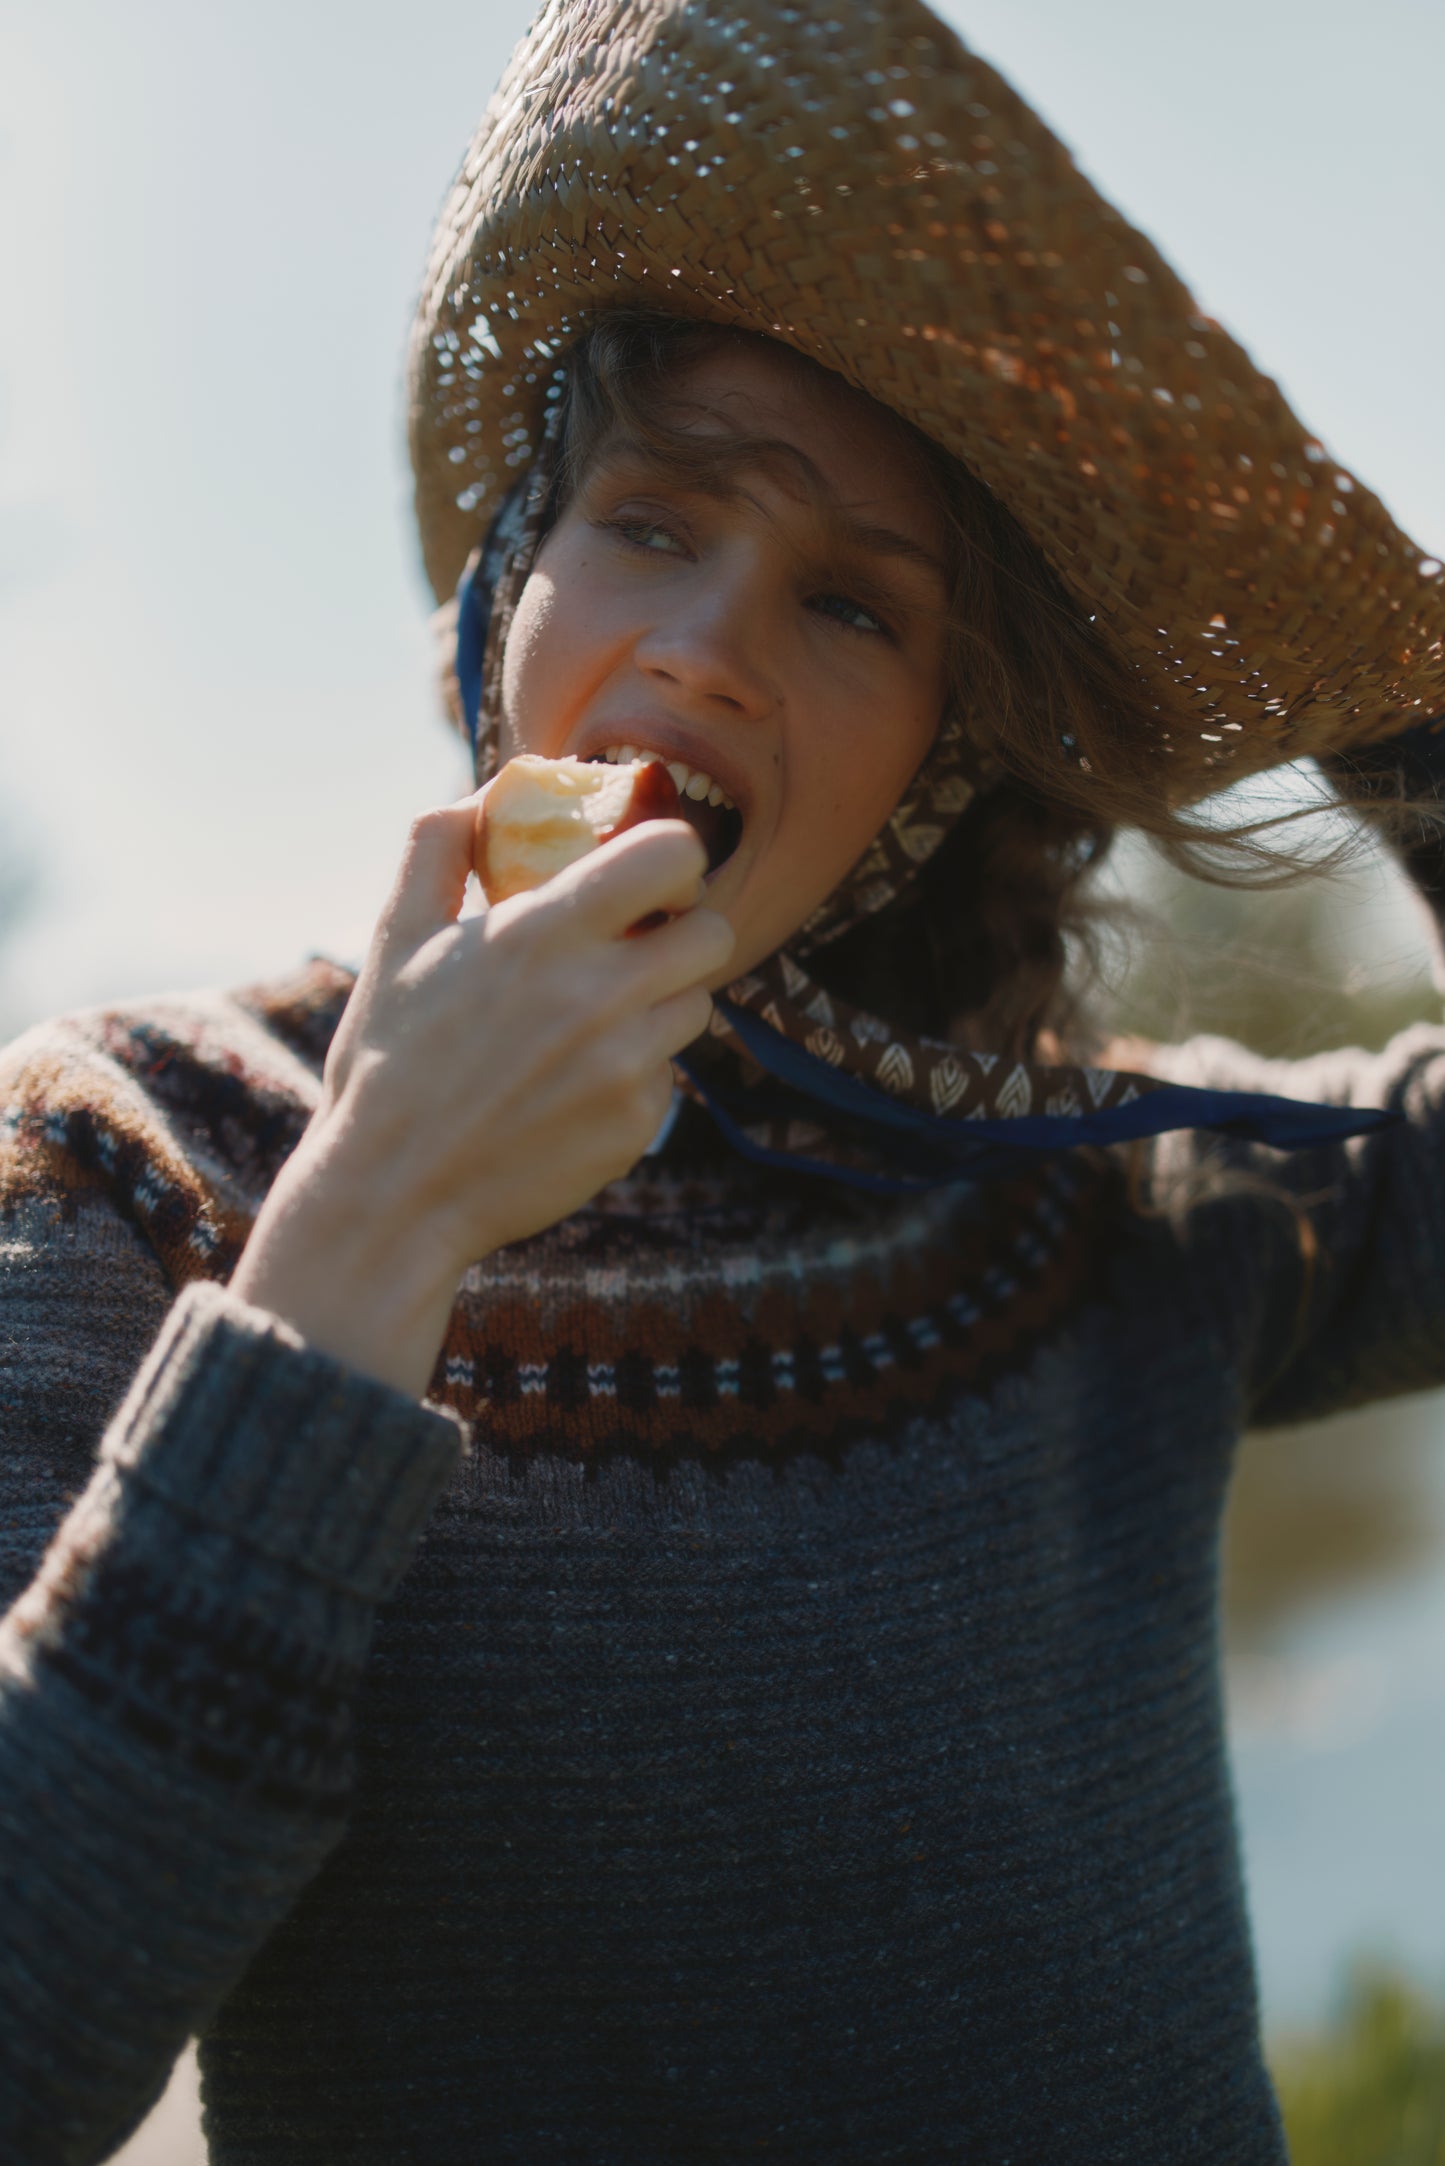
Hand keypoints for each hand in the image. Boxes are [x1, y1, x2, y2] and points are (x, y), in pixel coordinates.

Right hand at [230, 787, 733, 1395]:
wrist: (393, 1197)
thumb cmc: (388, 1061)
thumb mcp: (396, 939)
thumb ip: (438, 847)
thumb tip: (487, 793)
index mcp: (544, 934)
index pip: (674, 855)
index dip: (672, 858)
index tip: (646, 877)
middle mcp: (600, 996)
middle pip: (712, 934)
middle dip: (682, 931)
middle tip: (638, 944)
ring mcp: (627, 1067)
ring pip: (697, 1006)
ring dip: (661, 1001)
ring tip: (594, 1018)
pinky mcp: (638, 1125)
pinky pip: (668, 1075)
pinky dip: (635, 1071)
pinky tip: (574, 1085)